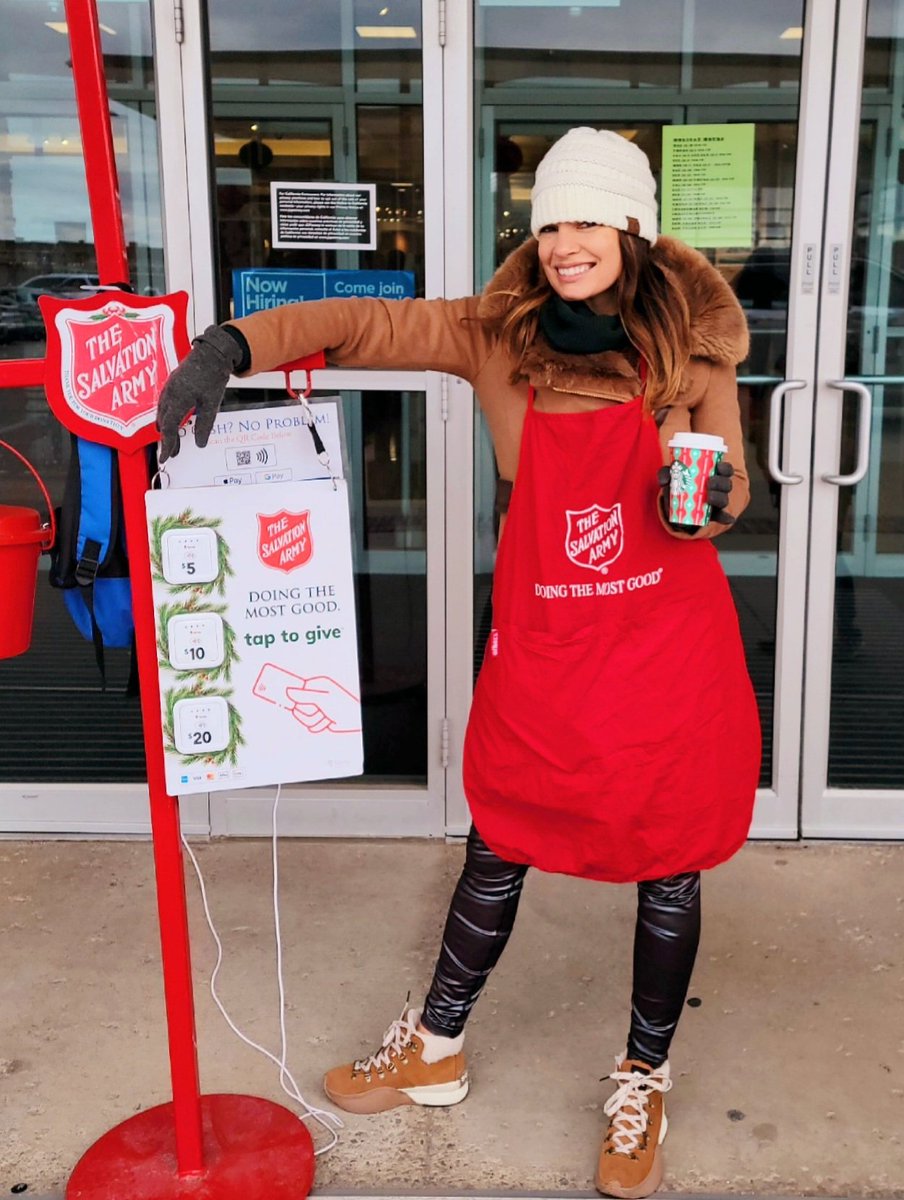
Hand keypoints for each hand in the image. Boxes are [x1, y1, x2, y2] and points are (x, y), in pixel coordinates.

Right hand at [155, 325, 243, 461]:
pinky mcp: (171, 383)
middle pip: (164, 422)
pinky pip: (164, 404)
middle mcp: (169, 393)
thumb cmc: (213, 375)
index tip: (167, 457)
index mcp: (178, 398)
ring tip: (172, 441)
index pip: (170, 428)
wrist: (212, 352)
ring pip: (162, 413)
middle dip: (167, 439)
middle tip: (173, 453)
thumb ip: (205, 425)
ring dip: (166, 428)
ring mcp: (169, 387)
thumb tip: (200, 443)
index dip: (168, 444)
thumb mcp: (212, 404)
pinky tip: (171, 421)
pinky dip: (166, 416)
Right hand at [286, 677, 360, 734]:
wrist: (354, 720)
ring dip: (314, 719)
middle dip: (307, 712)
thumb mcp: (322, 699)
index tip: (282, 698)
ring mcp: (317, 707)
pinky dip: (319, 725)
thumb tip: (288, 691)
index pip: (296, 690)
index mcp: (317, 685)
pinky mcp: (319, 718)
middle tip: (317, 710)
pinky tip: (327, 721)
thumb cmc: (342, 706)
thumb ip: (304, 696)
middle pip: (297, 706)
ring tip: (325, 716)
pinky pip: (309, 725)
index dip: (293, 697)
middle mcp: (315, 695)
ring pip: (303, 717)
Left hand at [657, 460, 734, 529]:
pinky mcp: (713, 515)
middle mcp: (718, 488)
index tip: (718, 466)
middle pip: (726, 484)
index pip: (726, 469)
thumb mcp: (670, 477)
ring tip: (709, 497)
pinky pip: (722, 517)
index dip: (725, 467)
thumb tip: (665, 480)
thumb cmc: (677, 485)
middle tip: (709, 482)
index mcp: (713, 474)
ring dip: (719, 497)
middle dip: (720, 482)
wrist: (674, 506)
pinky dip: (726, 518)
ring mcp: (716, 502)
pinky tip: (728, 518)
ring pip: (724, 499)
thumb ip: (665, 473)